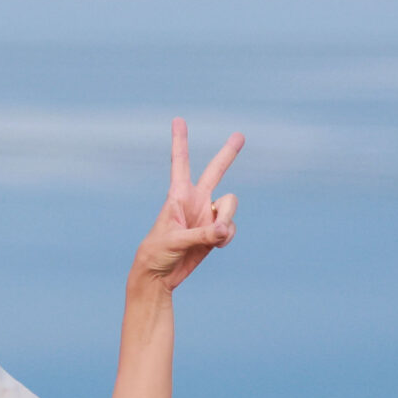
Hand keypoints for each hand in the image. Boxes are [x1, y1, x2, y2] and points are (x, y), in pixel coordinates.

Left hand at [133, 119, 242, 292]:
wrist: (159, 277)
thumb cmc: (157, 253)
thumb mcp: (176, 241)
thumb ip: (202, 233)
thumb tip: (224, 231)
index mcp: (178, 196)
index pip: (180, 163)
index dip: (180, 142)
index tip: (178, 120)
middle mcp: (195, 201)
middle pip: (216, 171)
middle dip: (228, 154)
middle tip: (240, 135)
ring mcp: (207, 216)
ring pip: (230, 206)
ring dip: (227, 220)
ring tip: (215, 236)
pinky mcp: (215, 232)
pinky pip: (231, 228)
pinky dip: (226, 237)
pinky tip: (215, 245)